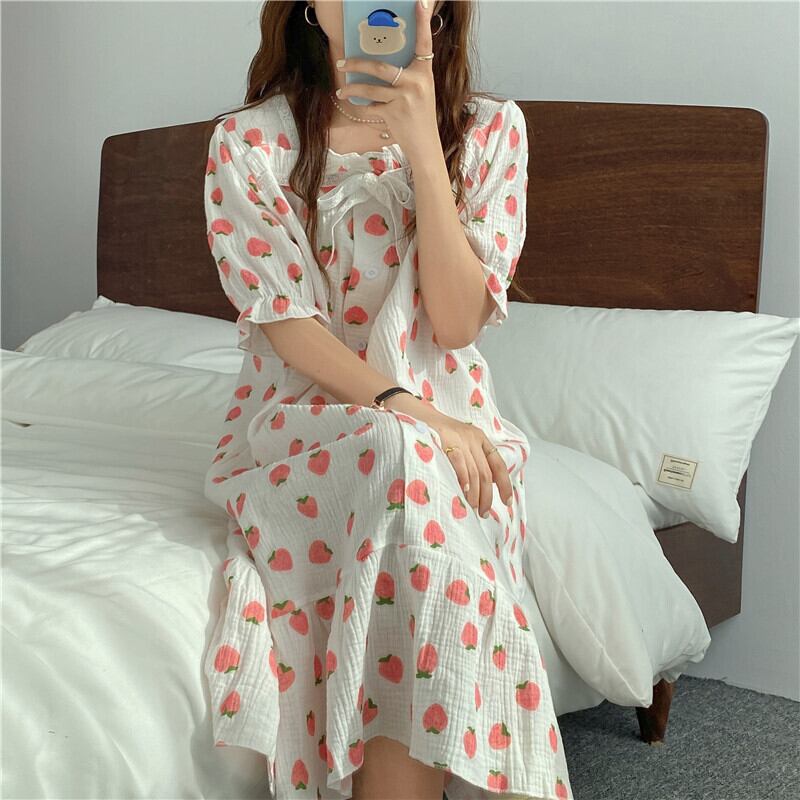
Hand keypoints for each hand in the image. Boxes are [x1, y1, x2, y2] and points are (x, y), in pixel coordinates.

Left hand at [335, 0, 438, 161]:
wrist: (426, 145)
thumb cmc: (420, 116)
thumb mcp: (421, 90)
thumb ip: (407, 75)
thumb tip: (379, 63)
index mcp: (424, 72)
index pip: (424, 42)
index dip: (422, 21)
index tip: (419, 1)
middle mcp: (416, 82)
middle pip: (380, 67)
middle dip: (357, 65)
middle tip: (342, 63)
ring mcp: (405, 99)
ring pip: (371, 89)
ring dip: (352, 90)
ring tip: (341, 91)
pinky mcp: (395, 114)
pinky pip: (371, 108)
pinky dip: (361, 108)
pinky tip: (354, 106)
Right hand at [383, 392, 512, 516]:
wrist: (411, 412)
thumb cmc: (433, 432)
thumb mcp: (457, 441)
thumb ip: (470, 458)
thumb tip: (481, 488)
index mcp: (479, 437)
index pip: (498, 464)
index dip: (505, 484)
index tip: (507, 502)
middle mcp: (472, 437)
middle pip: (486, 473)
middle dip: (487, 496)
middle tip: (482, 512)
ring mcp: (459, 438)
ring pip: (474, 472)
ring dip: (474, 494)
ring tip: (471, 508)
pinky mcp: (445, 439)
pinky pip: (459, 462)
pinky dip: (463, 479)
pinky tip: (463, 492)